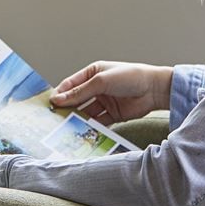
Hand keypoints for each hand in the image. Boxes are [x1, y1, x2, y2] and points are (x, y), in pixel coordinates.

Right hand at [51, 61, 172, 125]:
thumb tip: (58, 99)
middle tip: (55, 119)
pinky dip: (91, 128)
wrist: (154, 90)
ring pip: (86, 112)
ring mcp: (104, 102)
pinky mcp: (113, 115)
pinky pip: (98, 122)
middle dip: (67, 108)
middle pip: (77, 100)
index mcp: (92, 73)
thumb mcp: (101, 82)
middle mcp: (97, 88)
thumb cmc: (130, 77)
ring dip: (78, 119)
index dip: (60, 94)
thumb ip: (80, 92)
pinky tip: (84, 132)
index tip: (50, 105)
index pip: (71, 84)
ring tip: (68, 128)